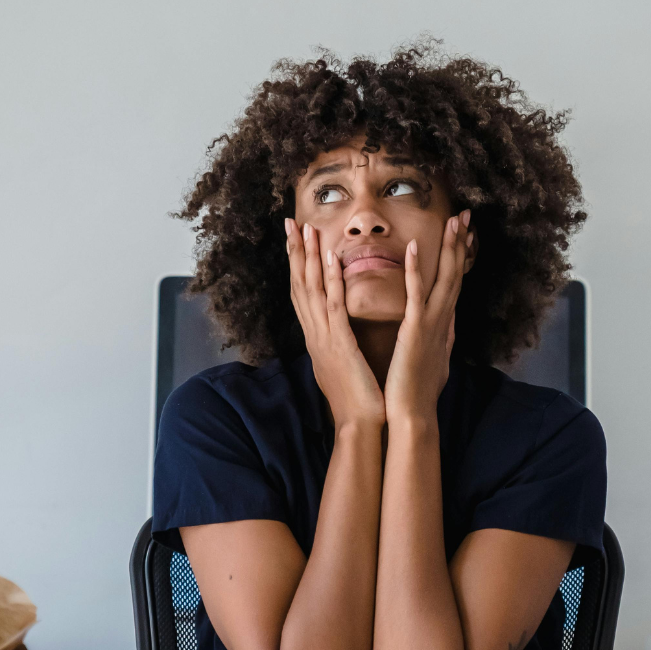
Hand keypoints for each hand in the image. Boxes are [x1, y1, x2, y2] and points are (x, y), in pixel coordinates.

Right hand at [286, 218, 386, 429]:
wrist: (360, 426)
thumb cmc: (358, 402)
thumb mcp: (345, 367)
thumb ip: (341, 348)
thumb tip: (340, 338)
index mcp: (318, 340)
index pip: (303, 296)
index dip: (298, 267)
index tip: (296, 241)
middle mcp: (315, 336)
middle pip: (299, 287)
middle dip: (295, 254)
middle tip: (290, 223)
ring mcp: (324, 339)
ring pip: (312, 291)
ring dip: (308, 258)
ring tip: (305, 229)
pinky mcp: (340, 344)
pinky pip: (334, 306)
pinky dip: (331, 280)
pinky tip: (331, 258)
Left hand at [383, 210, 470, 421]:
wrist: (413, 415)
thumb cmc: (419, 392)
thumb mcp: (436, 359)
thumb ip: (443, 338)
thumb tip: (451, 325)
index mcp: (444, 326)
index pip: (455, 284)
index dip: (461, 258)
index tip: (465, 234)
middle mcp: (444, 322)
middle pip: (456, 274)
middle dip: (461, 243)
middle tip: (466, 214)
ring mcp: (432, 325)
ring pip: (445, 279)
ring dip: (450, 248)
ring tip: (454, 220)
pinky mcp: (415, 332)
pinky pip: (416, 295)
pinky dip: (417, 271)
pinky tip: (414, 247)